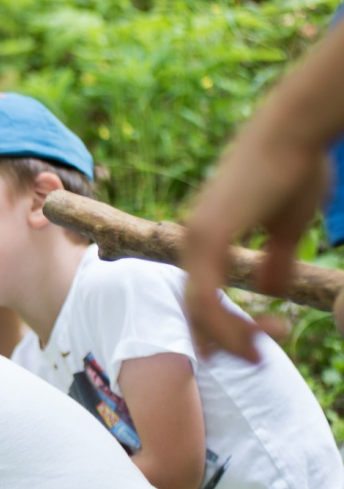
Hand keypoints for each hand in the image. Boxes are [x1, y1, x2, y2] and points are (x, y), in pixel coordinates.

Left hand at [182, 129, 327, 360]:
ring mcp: (197, 238)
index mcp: (206, 239)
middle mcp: (193, 240)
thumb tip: (270, 290)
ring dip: (226, 338)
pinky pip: (204, 295)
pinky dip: (222, 324)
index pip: (198, 297)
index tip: (250, 347)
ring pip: (196, 309)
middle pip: (192, 309)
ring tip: (257, 355)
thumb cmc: (295, 167)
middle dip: (222, 341)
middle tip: (254, 361)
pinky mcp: (209, 235)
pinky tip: (250, 338)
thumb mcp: (285, 225)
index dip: (219, 328)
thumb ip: (274, 259)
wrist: (296, 128)